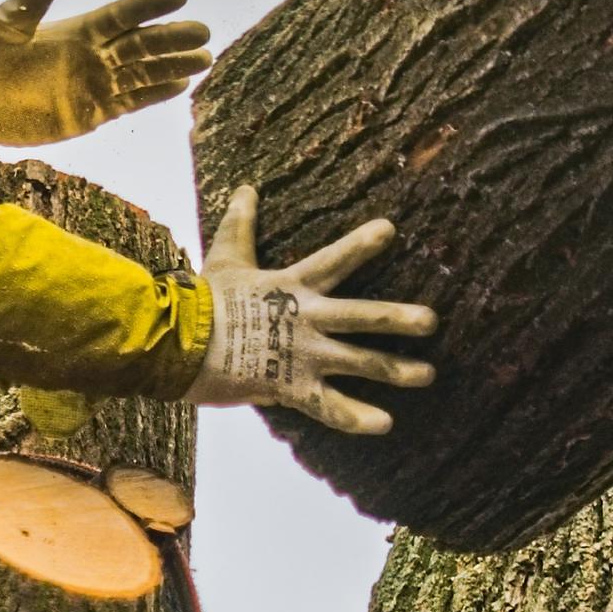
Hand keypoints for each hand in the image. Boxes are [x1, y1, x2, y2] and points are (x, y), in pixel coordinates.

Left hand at [0, 0, 213, 147]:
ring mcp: (92, 84)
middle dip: (171, 40)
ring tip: (204, 59)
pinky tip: (179, 87)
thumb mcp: (2, 24)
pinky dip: (154, 95)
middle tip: (204, 34)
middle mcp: (90, 56)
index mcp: (75, 30)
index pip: (120, 15)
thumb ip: (29, 2)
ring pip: (142, 74)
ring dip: (172, 67)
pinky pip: (129, 102)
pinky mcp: (88, 112)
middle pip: (140, 45)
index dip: (149, 6)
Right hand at [184, 185, 437, 434]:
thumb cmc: (203, 300)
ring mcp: (303, 354)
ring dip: (396, 370)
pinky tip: (385, 424)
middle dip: (399, 318)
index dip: (362, 244)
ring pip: (358, 362)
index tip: (391, 229)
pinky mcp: (291, 387)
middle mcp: (306, 319)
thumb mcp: (226, 257)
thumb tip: (247, 187)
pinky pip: (330, 406)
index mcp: (292, 286)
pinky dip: (358, 418)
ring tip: (427, 374)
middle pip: (362, 315)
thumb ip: (241, 223)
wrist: (180, 345)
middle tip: (433, 320)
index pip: (334, 259)